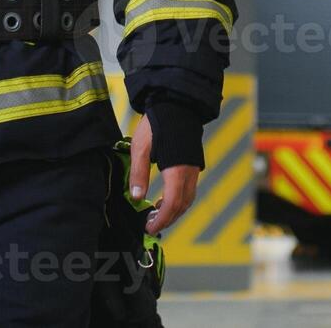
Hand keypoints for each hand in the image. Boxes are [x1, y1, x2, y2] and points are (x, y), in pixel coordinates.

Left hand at [129, 112, 198, 234]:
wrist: (177, 104)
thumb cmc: (157, 124)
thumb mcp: (140, 148)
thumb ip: (139, 174)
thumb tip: (136, 198)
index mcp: (177, 170)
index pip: (171, 204)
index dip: (161, 220)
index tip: (149, 227)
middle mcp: (189, 172)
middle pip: (182, 205)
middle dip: (168, 219)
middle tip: (151, 225)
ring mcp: (194, 168)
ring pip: (188, 199)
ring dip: (174, 210)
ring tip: (156, 214)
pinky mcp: (193, 164)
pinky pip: (189, 189)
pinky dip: (179, 199)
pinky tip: (165, 197)